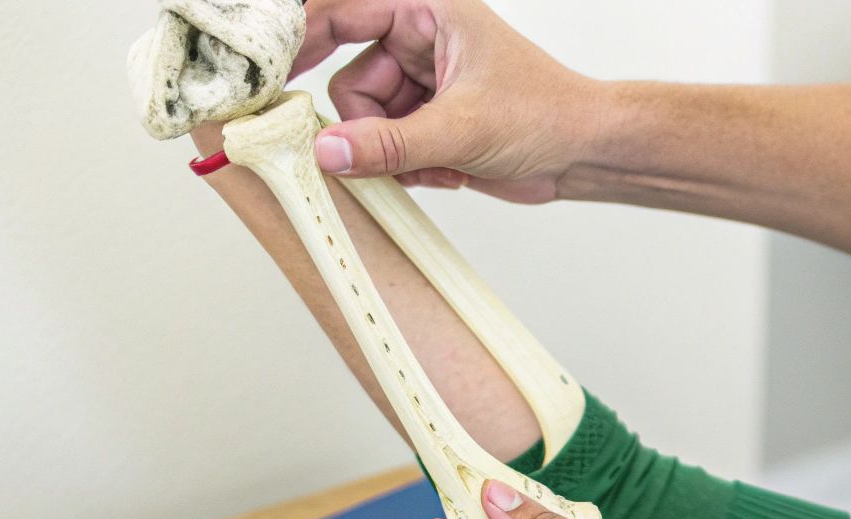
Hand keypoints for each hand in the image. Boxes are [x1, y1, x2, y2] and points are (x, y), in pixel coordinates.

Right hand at [295, 0, 605, 199]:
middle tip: (367, 152)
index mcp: (426, 9)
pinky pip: (383, 146)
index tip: (265, 71)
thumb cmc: (547, 114)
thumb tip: (327, 152)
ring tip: (440, 162)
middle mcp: (417, 38)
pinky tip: (447, 170)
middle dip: (367, 125)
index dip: (297, 37)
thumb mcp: (464, 129)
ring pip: (363, 122)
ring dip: (393, 153)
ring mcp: (419, 82)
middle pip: (348, 82)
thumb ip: (390, 143)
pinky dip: (408, 166)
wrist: (584, 154)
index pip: (339, 10)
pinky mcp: (424, 120)